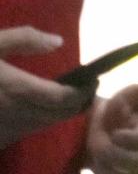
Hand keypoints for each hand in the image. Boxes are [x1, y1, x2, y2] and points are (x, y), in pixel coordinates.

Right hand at [0, 26, 92, 150]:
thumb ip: (24, 39)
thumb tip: (58, 42)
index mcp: (16, 89)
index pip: (64, 100)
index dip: (84, 93)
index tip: (92, 80)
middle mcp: (12, 114)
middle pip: (57, 117)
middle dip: (76, 104)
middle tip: (84, 88)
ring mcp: (1, 130)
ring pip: (41, 127)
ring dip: (57, 114)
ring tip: (64, 96)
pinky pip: (20, 134)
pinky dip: (34, 123)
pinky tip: (33, 107)